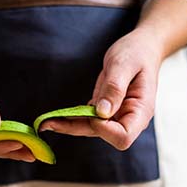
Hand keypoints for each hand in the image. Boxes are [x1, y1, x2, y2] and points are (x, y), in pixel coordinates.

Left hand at [40, 27, 162, 149]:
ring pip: (90, 130)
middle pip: (102, 136)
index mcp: (140, 111)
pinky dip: (71, 119)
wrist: (141, 48)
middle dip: (77, 129)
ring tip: (45, 122)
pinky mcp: (105, 112)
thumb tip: (101, 113)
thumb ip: (114, 87)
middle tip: (48, 123)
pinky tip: (54, 117)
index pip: (123, 137)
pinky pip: (87, 120)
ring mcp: (116, 117)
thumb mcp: (124, 64)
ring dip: (69, 126)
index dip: (105, 129)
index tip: (94, 111)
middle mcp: (129, 119)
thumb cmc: (137, 53)